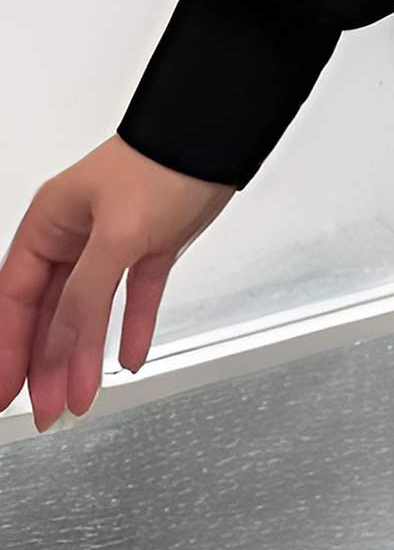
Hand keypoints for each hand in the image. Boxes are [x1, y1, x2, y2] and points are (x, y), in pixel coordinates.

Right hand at [0, 135, 235, 429]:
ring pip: (89, 311)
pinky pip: (133, 298)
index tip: (5, 392)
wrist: (216, 139)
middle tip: (48, 410)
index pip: (14, 298)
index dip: (8, 348)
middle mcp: (75, 234)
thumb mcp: (115, 235)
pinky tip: (129, 357)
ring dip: (84, 355)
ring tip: (81, 397)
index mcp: (49, 224)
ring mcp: (112, 241)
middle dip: (47, 364)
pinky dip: (131, 328)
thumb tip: (62, 347)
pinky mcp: (150, 245)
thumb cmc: (161, 163)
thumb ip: (85, 296)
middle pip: (50, 312)